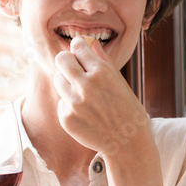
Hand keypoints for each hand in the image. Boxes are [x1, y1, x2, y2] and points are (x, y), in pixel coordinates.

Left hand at [52, 36, 151, 157]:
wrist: (128, 143)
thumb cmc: (127, 110)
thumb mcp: (120, 82)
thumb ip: (103, 60)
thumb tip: (90, 42)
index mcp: (102, 72)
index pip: (77, 46)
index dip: (78, 47)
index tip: (79, 52)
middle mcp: (86, 85)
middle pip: (61, 59)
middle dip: (66, 61)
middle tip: (73, 69)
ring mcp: (74, 103)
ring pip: (58, 80)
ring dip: (67, 84)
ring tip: (83, 95)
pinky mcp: (66, 118)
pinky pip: (61, 102)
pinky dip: (69, 106)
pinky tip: (84, 114)